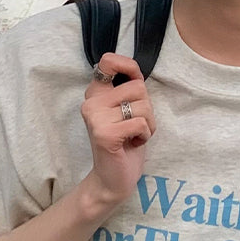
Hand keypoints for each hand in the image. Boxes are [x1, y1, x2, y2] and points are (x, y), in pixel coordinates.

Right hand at [79, 52, 155, 207]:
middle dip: (147, 108)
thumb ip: (128, 90)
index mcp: (96, 93)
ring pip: (143, 105)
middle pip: (138, 86)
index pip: (108, 61)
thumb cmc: (124, 143)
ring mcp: (96, 118)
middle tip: (135, 125)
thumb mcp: (126, 110)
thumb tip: (136, 72)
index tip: (134, 81)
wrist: (112, 179)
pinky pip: (141, 123)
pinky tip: (132, 143)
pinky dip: (145, 135)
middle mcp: (91, 102)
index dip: (128, 66)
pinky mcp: (105, 134)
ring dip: (148, 124)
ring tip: (133, 135)